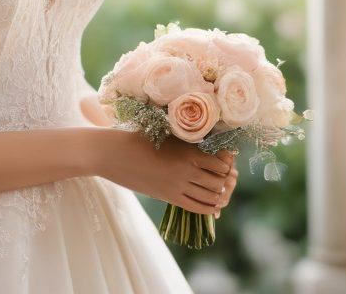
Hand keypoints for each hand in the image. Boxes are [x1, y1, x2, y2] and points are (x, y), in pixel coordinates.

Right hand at [95, 129, 236, 214]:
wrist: (117, 154)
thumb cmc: (142, 139)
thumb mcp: (168, 137)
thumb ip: (188, 143)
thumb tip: (209, 149)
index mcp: (188, 151)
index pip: (221, 163)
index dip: (228, 164)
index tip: (228, 162)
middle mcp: (187, 169)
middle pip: (219, 181)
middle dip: (226, 181)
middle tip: (228, 179)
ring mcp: (178, 186)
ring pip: (210, 196)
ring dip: (218, 194)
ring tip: (221, 191)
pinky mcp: (169, 197)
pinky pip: (196, 207)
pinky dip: (209, 208)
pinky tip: (214, 206)